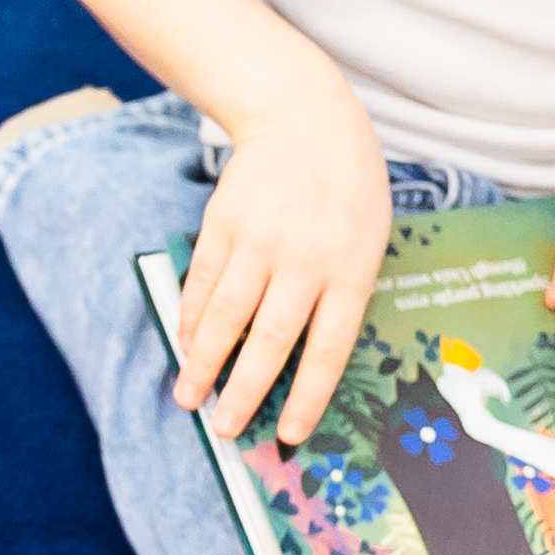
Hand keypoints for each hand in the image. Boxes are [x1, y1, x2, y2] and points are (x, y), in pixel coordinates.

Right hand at [167, 88, 393, 447]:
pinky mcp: (224, 223)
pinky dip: (192, 317)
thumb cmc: (348, 189)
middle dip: (244, 392)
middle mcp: (305, 260)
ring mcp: (260, 241)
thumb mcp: (368, 239)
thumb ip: (342, 294)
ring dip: (203, 362)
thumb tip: (302, 360)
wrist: (306, 119)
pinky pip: (203, 281)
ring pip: (226, 316)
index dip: (306, 398)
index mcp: (351, 271)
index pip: (327, 350)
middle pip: (269, 341)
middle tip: (226, 430)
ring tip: (188, 397)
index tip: (288, 435)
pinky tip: (187, 343)